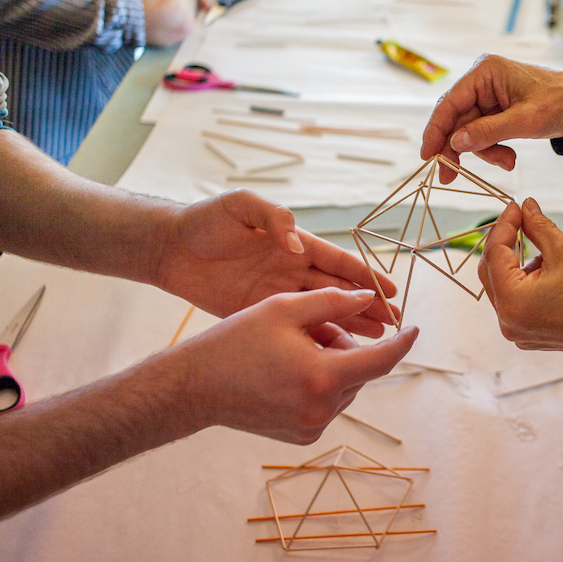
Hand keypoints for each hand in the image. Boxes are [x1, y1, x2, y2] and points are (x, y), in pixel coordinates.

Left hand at [153, 189, 397, 335]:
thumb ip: (273, 218)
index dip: (366, 275)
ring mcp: (277, 293)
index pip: (339, 261)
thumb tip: (299, 245)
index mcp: (296, 242)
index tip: (391, 290)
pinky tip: (334, 354)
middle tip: (394, 324)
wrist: (168, 248)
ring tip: (377, 340)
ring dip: (350, 325)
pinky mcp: (258, 313)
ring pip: (323, 313)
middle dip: (368, 305)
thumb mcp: (240, 206)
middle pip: (339, 290)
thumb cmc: (205, 220)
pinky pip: (295, 329)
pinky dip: (316, 340)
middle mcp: (292, 269)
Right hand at [180, 288, 418, 444]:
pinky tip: (287, 371)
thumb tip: (369, 300)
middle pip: (358, 371)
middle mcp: (322, 409)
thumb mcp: (284, 309)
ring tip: (295, 347)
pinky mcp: (302, 437)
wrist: (194, 388)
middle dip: (345, 345)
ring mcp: (312, 428)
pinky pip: (327, 403)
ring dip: (332, 364)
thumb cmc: (236, 342)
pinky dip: (319, 384)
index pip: (381, 361)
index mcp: (323, 377)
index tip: (414, 328)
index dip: (403, 343)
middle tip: (312, 327)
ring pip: (344, 386)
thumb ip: (333, 302)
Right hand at [420, 55, 562, 182]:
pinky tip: (509, 158)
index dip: (435, 130)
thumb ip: (488, 132)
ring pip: (470, 131)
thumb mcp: (525, 120)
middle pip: (455, 119)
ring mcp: (489, 96)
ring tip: (507, 162)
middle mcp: (482, 81)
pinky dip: (493, 149)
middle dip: (460, 148)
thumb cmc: (561, 102)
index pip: (449, 103)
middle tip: (450, 176)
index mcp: (485, 72)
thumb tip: (456, 143)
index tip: (427, 156)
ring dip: (484, 152)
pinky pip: (483, 134)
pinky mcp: (497, 110)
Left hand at [479, 199, 562, 364]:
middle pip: (494, 271)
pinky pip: (522, 300)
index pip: (494, 253)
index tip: (517, 207)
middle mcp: (509, 321)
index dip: (505, 225)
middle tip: (523, 220)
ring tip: (553, 246)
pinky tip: (555, 265)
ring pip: (509, 285)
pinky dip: (532, 279)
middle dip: (509, 243)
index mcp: (511, 302)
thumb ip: (538, 226)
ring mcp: (519, 331)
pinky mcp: (532, 333)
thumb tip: (526, 207)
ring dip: (525, 261)